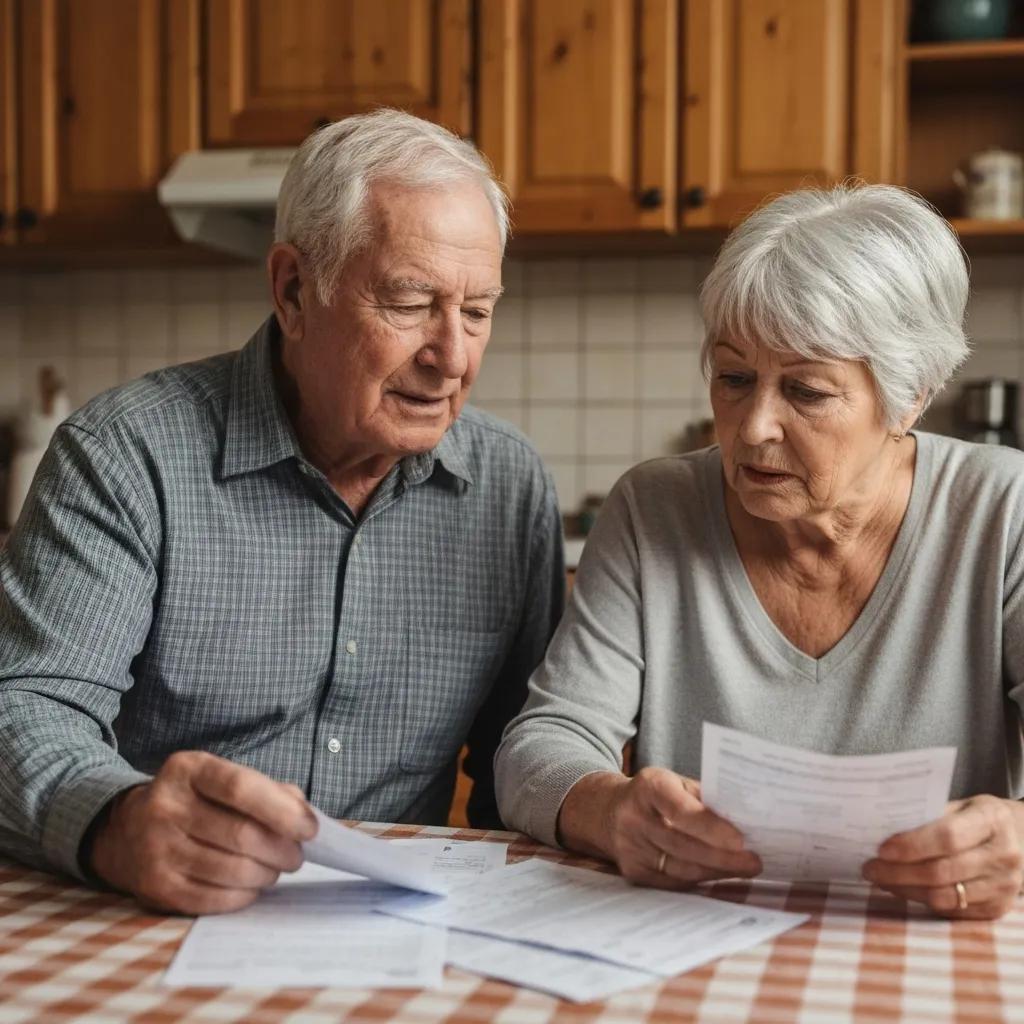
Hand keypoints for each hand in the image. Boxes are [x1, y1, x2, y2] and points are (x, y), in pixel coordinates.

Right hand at [89, 750, 317, 913]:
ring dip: (266, 874)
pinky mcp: (155, 887)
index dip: (282, 811)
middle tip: (296, 856)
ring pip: (231, 870)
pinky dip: (243, 895)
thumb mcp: (220, 779)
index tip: (310, 829)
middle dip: (281, 850)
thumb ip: (265, 791)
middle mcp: (166, 806)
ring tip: (274, 869)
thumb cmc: (194, 801)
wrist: (125, 830)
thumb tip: (304, 816)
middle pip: (241, 835)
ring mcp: (156, 849)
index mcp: (187, 769)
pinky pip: (214, 898)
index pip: (241, 787)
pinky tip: (251, 886)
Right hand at [604, 767, 760, 889]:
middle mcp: (633, 816)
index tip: (740, 841)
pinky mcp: (632, 870)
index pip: (681, 810)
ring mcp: (630, 846)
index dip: (711, 828)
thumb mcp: (676, 784)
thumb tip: (747, 821)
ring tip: (743, 870)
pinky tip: (718, 874)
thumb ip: (704, 799)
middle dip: (723, 857)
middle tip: (754, 862)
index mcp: (649, 786)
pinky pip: (673, 882)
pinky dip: (699, 879)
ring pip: (681, 868)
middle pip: (684, 845)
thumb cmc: (656, 795)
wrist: (610, 811)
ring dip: (716, 871)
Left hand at [863, 795, 1023, 919]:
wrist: (1022, 840)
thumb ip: (929, 815)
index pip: (947, 836)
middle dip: (899, 872)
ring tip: (880, 879)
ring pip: (944, 896)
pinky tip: (903, 889)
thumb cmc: (978, 818)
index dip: (912, 845)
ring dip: (905, 889)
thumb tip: (882, 827)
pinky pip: (952, 911)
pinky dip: (922, 900)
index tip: (881, 849)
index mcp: (992, 820)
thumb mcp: (961, 805)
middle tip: (869, 867)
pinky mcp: (997, 909)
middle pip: (942, 871)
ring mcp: (1004, 886)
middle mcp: (1003, 855)